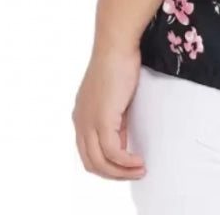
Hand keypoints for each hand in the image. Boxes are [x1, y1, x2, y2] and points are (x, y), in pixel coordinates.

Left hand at [72, 44, 146, 179]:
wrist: (116, 46)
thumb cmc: (118, 62)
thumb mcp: (115, 97)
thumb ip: (115, 119)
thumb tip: (122, 139)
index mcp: (81, 115)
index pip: (88, 151)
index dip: (106, 162)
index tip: (125, 163)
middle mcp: (80, 122)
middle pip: (91, 162)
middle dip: (113, 173)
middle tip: (133, 173)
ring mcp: (89, 122)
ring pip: (99, 162)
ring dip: (121, 172)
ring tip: (139, 170)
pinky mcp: (102, 120)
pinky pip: (112, 153)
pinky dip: (125, 162)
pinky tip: (138, 160)